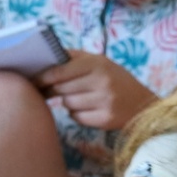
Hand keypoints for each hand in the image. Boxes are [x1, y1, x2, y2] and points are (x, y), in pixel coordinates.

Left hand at [33, 51, 155, 129]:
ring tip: (83, 97)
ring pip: (67, 104)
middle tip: (52, 90)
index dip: (42, 77)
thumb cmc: (115, 79)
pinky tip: (90, 109)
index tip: (32, 80)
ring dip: (69, 102)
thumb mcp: (99, 62)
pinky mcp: (105, 119)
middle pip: (60, 89)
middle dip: (54, 90)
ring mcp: (105, 101)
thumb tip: (43, 57)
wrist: (144, 103)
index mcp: (97, 63)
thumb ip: (73, 58)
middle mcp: (102, 81)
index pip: (59, 71)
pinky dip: (78, 114)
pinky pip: (76, 117)